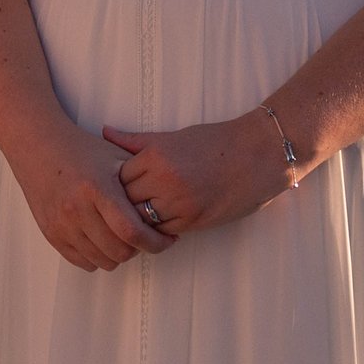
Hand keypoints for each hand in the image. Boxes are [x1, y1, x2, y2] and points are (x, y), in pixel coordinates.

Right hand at [3, 121, 172, 271]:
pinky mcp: (51, 233)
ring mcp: (61, 223)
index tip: (166, 240)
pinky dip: (97, 257)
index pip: (132, 231)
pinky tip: (103, 240)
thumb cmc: (81, 149)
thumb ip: (140, 181)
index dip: (155, 242)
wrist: (38, 146)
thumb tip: (165, 207)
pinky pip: (81, 261)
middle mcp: (77, 208)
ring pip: (102, 261)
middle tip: (144, 236)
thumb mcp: (115, 156)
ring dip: (118, 254)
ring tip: (122, 236)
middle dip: (139, 249)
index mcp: (97, 188)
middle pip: (119, 251)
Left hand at [104, 111, 296, 236]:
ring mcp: (179, 202)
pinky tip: (158, 224)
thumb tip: (105, 132)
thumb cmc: (216, 141)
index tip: (117, 185)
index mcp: (157, 156)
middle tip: (121, 205)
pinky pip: (163, 231)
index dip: (115, 182)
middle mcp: (164, 180)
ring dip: (139, 220)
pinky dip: (158, 229)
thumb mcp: (174, 136)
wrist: (258, 155)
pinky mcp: (194, 220)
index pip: (118, 176)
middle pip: (126, 200)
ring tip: (136, 217)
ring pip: (142, 220)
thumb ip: (137, 140)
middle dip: (122, 203)